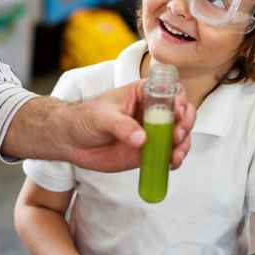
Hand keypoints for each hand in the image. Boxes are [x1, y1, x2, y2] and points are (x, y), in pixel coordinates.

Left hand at [3, 81, 195, 171]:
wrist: (70, 140)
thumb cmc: (84, 118)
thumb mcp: (102, 117)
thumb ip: (122, 126)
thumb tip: (142, 139)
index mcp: (143, 94)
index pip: (171, 91)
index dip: (180, 100)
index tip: (177, 113)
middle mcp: (152, 112)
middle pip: (181, 114)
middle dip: (185, 125)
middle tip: (177, 136)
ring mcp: (152, 132)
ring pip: (178, 136)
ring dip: (183, 145)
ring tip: (176, 155)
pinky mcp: (148, 151)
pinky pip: (167, 155)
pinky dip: (173, 160)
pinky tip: (171, 163)